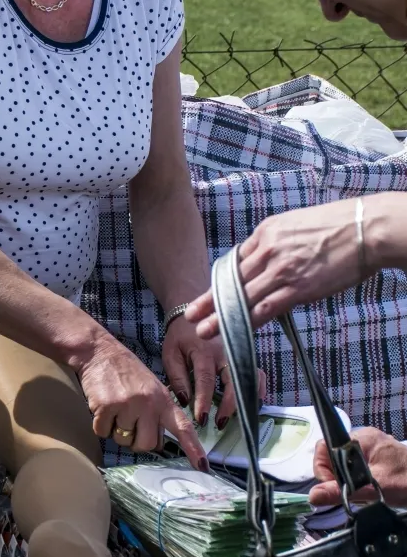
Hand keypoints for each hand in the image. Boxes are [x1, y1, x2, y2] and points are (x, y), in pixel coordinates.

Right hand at [77, 336, 208, 469]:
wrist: (99, 352)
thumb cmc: (126, 373)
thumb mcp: (151, 389)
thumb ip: (157, 414)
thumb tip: (155, 443)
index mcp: (163, 400)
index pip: (183, 427)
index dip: (193, 448)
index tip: (202, 466)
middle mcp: (149, 403)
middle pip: (146, 445)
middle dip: (135, 440)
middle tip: (128, 421)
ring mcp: (128, 404)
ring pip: (123, 440)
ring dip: (116, 430)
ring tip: (115, 408)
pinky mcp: (106, 406)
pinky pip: (103, 432)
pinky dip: (100, 424)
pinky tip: (102, 406)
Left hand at [162, 315, 266, 428]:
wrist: (193, 310)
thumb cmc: (180, 335)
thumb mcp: (171, 353)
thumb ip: (177, 377)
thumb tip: (186, 401)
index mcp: (203, 351)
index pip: (205, 380)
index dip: (204, 401)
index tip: (201, 419)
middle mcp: (224, 351)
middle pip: (232, 380)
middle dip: (228, 405)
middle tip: (219, 423)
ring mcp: (238, 352)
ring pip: (248, 377)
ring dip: (244, 398)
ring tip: (236, 417)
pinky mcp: (245, 354)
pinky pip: (257, 372)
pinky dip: (258, 388)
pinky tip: (252, 403)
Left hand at [185, 200, 367, 339]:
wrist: (365, 229)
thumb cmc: (338, 225)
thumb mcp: (297, 223)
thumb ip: (278, 241)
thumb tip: (269, 257)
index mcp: (265, 231)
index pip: (236, 260)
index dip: (223, 280)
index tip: (212, 293)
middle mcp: (267, 250)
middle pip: (231, 280)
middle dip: (210, 300)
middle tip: (191, 313)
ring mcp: (280, 270)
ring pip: (242, 298)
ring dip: (221, 317)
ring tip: (205, 330)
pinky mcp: (296, 288)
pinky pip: (266, 308)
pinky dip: (249, 322)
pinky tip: (237, 333)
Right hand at [311, 427, 406, 507]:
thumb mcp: (371, 489)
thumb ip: (341, 491)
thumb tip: (313, 496)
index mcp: (362, 438)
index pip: (325, 446)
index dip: (323, 467)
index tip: (332, 486)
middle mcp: (364, 439)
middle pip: (332, 455)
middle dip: (335, 476)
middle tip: (346, 493)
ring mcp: (372, 448)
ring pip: (343, 463)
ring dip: (346, 480)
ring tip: (359, 494)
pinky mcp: (377, 459)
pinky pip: (355, 467)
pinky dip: (356, 480)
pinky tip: (365, 491)